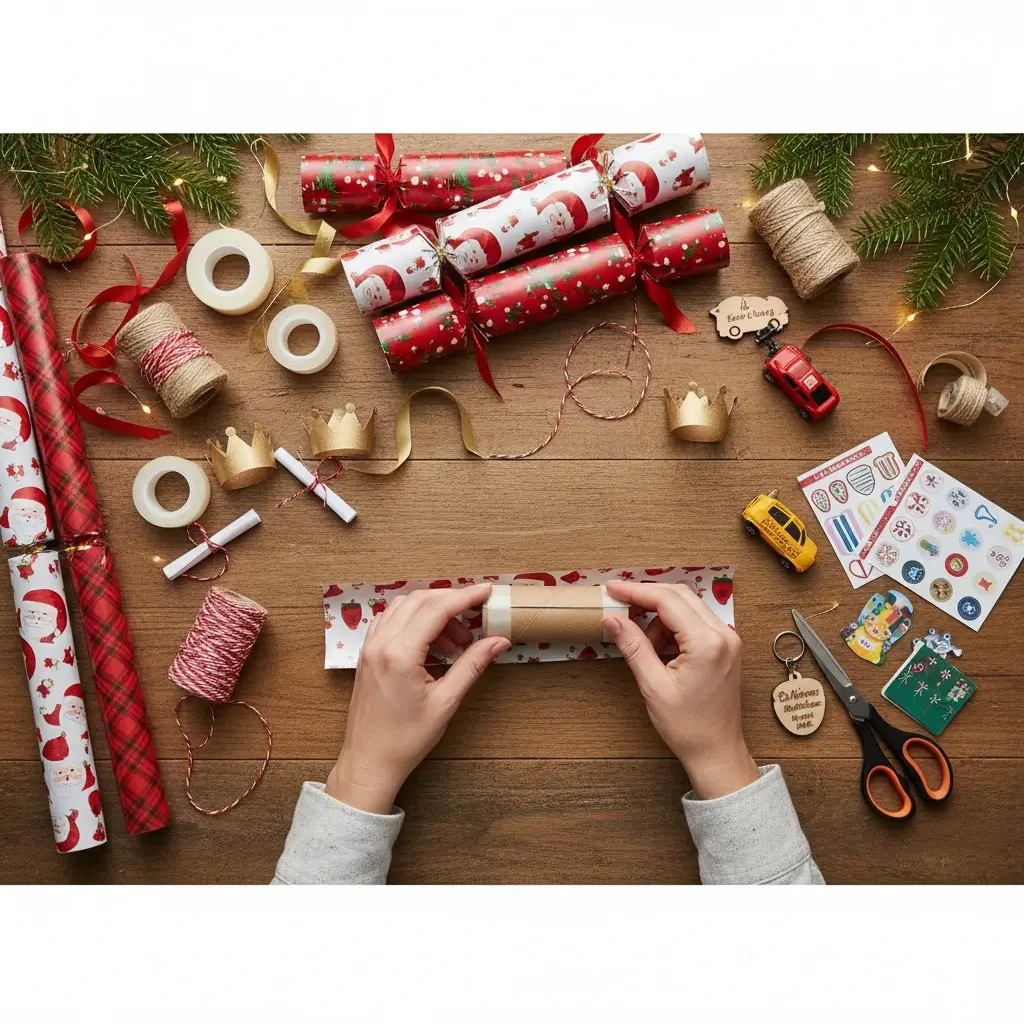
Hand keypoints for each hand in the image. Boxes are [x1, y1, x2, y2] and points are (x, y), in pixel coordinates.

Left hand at [327, 584, 509, 812]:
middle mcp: (380, 643)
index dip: (465, 597)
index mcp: (400, 654)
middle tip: (475, 619)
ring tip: (455, 641)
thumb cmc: (405, 739)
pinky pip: (390, 621)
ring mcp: (370, 647)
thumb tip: (498, 641)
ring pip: (403, 607)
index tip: (487, 592)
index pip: (437, 609)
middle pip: (420, 600)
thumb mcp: (446, 702)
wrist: (369, 762)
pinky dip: (413, 620)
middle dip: (451, 602)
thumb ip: (471, 665)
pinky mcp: (366, 654)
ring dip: (432, 612)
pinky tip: (430, 642)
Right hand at [603, 581, 757, 799]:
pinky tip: (660, 649)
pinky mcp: (726, 646)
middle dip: (646, 599)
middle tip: (619, 606)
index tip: (612, 588)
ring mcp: (728, 640)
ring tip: (644, 645)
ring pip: (687, 607)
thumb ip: (633, 646)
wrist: (716, 751)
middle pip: (679, 596)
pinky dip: (673, 627)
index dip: (636, 591)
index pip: (667, 600)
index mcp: (707, 643)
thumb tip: (612, 619)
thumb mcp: (653, 686)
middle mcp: (724, 635)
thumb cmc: (688, 727)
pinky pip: (696, 622)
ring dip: (660, 617)